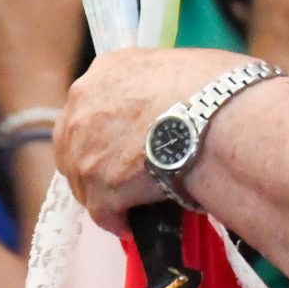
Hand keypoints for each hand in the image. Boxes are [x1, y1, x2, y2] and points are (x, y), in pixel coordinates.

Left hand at [58, 46, 247, 228]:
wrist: (212, 117)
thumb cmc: (212, 87)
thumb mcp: (177, 64)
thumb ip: (157, 80)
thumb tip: (177, 100)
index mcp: (105, 71)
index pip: (92, 104)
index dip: (106, 128)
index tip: (122, 142)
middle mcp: (83, 105)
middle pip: (76, 143)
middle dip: (95, 162)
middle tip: (121, 175)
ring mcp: (85, 148)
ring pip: (83, 180)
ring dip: (104, 193)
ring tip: (130, 204)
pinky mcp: (98, 186)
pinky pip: (102, 212)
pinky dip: (117, 220)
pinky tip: (131, 224)